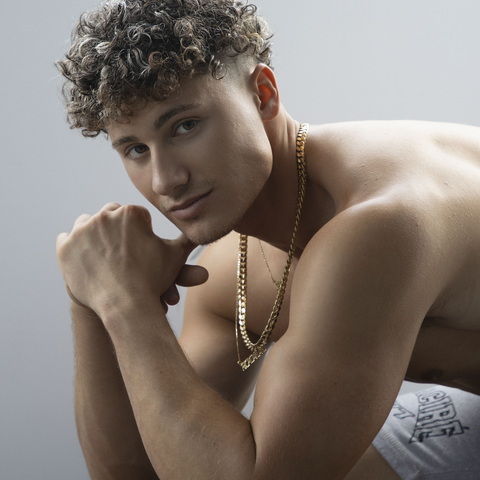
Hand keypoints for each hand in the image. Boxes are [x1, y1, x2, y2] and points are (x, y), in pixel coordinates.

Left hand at [56, 203, 207, 316]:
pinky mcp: (65, 247)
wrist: (125, 307)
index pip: (134, 216)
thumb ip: (187, 239)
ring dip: (93, 235)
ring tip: (104, 254)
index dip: (139, 230)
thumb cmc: (152, 280)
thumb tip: (202, 229)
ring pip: (86, 225)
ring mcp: (82, 231)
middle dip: (116, 230)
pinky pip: (66, 239)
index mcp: (130, 213)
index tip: (139, 245)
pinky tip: (85, 259)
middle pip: (109, 217)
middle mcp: (104, 216)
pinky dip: (74, 248)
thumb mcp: (175, 256)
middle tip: (122, 251)